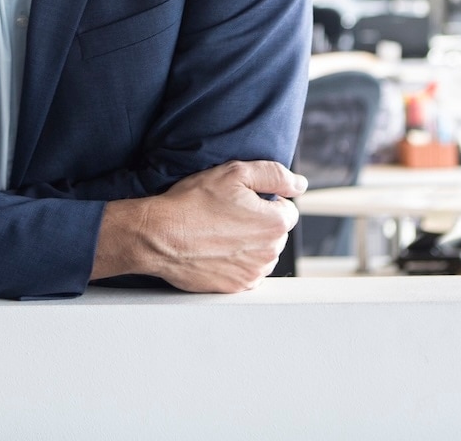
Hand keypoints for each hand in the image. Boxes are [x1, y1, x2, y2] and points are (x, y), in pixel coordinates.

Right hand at [94, 161, 305, 292]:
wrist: (160, 235)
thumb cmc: (193, 202)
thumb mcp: (234, 173)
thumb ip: (274, 175)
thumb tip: (300, 184)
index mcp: (275, 223)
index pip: (287, 209)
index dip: (264, 201)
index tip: (240, 200)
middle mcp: (270, 252)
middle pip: (274, 233)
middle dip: (257, 223)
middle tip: (226, 214)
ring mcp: (253, 273)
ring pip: (261, 253)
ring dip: (247, 244)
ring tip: (217, 232)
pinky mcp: (236, 287)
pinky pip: (245, 271)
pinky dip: (235, 262)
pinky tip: (214, 249)